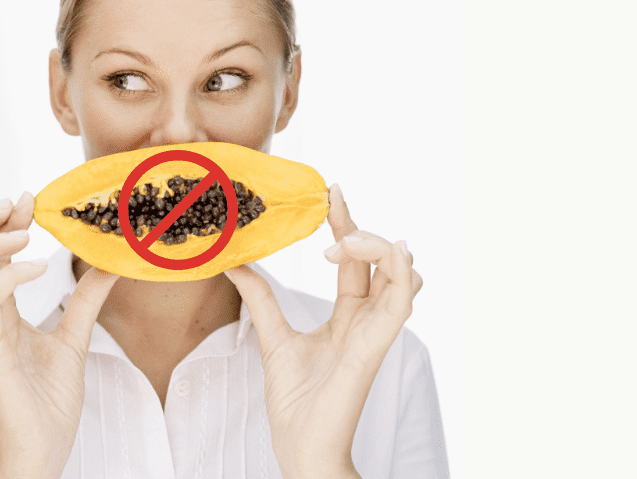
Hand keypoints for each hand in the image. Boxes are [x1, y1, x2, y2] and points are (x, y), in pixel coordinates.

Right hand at [0, 192, 120, 478]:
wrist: (41, 450)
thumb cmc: (48, 403)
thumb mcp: (74, 340)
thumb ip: (86, 303)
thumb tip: (110, 267)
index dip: (1, 223)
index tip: (30, 200)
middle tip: (16, 205)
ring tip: (25, 233)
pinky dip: (10, 272)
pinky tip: (40, 267)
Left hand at [222, 184, 422, 478]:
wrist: (299, 444)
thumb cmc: (295, 401)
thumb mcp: (272, 337)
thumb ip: (260, 300)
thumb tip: (234, 263)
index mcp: (346, 316)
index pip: (353, 260)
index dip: (345, 224)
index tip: (330, 191)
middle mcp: (366, 319)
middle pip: (376, 260)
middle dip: (357, 225)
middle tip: (331, 201)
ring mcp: (374, 332)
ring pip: (397, 274)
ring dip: (376, 245)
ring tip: (344, 235)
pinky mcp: (376, 347)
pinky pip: (401, 304)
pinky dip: (402, 275)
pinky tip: (392, 251)